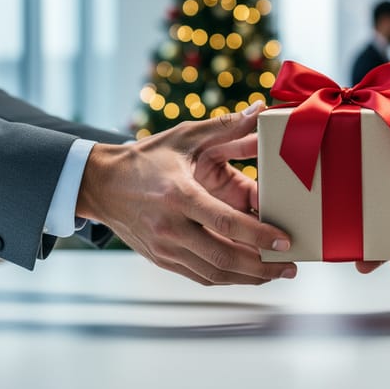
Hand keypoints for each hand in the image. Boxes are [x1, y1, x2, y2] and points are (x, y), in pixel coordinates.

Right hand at [76, 101, 296, 285]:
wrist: (99, 185)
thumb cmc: (145, 158)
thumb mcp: (183, 137)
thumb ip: (224, 126)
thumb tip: (259, 110)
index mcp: (179, 195)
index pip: (225, 222)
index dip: (258, 235)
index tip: (284, 241)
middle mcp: (170, 226)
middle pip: (223, 257)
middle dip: (262, 267)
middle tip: (290, 265)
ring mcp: (164, 248)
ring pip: (214, 274)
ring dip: (249, 278)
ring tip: (275, 273)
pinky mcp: (161, 259)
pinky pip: (200, 277)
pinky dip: (228, 279)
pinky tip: (248, 274)